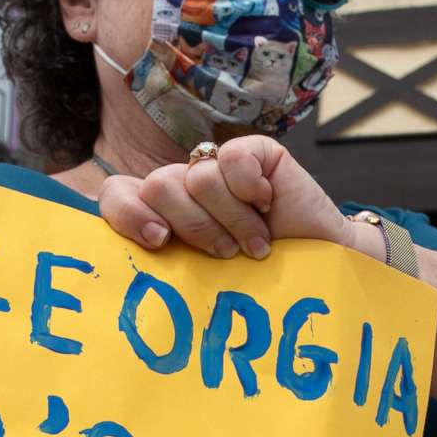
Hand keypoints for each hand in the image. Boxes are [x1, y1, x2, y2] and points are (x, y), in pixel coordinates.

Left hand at [95, 139, 358, 261]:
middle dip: (194, 227)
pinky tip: (268, 204)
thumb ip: (163, 265)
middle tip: (225, 252)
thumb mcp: (201, 281)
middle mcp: (185, 188)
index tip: (159, 241)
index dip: (128, 214)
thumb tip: (131, 257)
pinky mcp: (255, 152)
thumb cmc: (258, 283)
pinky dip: (250, 188)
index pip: (117, 196)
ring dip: (233, 220)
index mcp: (163, 216)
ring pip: (199, 178)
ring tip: (256, 243)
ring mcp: (219, 167)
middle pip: (158, 186)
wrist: (320, 273)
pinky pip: (234, 158)